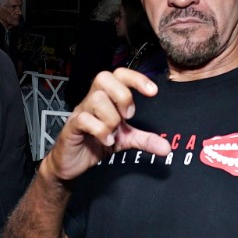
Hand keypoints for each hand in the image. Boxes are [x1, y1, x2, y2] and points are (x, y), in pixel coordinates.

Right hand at [41, 69, 169, 183]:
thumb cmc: (95, 143)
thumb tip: (167, 148)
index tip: (153, 92)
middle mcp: (92, 100)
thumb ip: (145, 140)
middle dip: (122, 95)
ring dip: (111, 118)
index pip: (119, 74)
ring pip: (96, 99)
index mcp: (106, 98)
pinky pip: (85, 119)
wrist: (72, 163)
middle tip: (128, 116)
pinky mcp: (71, 127)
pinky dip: (100, 131)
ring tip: (113, 133)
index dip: (136, 78)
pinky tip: (106, 141)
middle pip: (104, 77)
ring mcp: (80, 112)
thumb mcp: (125, 140)